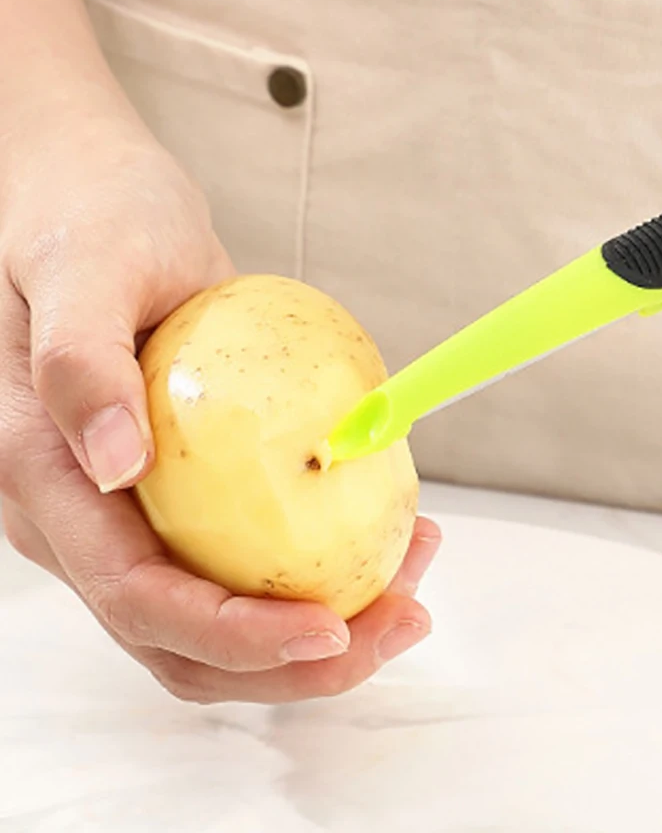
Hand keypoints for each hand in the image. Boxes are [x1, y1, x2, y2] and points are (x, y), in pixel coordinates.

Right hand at [0, 103, 438, 702]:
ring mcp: (135, 514)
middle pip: (185, 639)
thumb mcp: (88, 270)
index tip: (331, 630)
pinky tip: (385, 528)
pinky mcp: (184, 493)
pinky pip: (247, 557)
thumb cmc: (91, 222)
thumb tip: (116, 463)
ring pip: (222, 613)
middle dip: (296, 661)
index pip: (137, 598)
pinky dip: (316, 566)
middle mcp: (86, 520)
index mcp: (46, 481)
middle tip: (404, 618)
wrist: (98, 202)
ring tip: (412, 579)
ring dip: (319, 627)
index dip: (235, 635)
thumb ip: (81, 364)